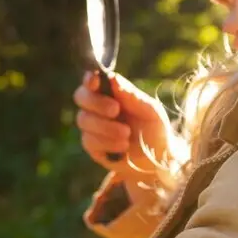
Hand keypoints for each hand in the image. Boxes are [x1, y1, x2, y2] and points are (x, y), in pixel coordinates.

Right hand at [73, 71, 179, 203]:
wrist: (156, 159)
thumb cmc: (154, 129)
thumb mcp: (150, 111)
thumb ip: (132, 96)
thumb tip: (113, 78)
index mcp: (111, 93)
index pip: (93, 80)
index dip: (90, 79)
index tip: (95, 80)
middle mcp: (98, 107)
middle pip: (81, 97)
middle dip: (96, 103)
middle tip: (115, 110)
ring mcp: (92, 126)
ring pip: (84, 119)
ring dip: (106, 127)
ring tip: (126, 134)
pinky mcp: (92, 146)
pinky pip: (89, 140)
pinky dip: (107, 143)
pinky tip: (122, 147)